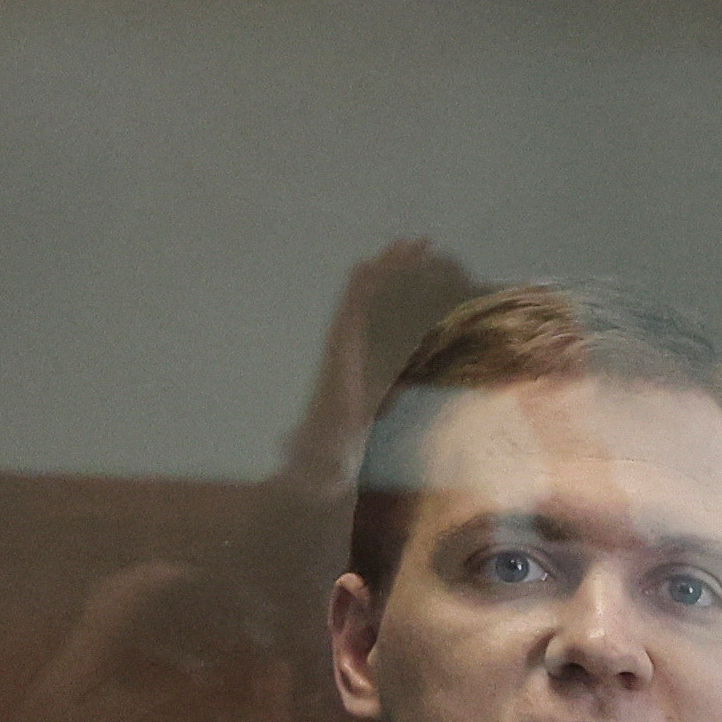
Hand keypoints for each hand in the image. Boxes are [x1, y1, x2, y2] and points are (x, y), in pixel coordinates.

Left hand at [288, 236, 464, 482]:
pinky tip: (433, 303)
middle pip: (366, 296)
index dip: (375, 280)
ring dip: (401, 281)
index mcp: (338, 361)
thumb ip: (308, 455)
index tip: (401, 257)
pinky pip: (388, 331)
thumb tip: (289, 449)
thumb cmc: (319, 467)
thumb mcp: (315, 460)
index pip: (353, 308)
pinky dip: (408, 310)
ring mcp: (357, 360)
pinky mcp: (369, 374)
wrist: (314, 476)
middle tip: (424, 244)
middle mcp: (346, 352)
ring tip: (431, 258)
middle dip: (393, 268)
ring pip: (378, 308)